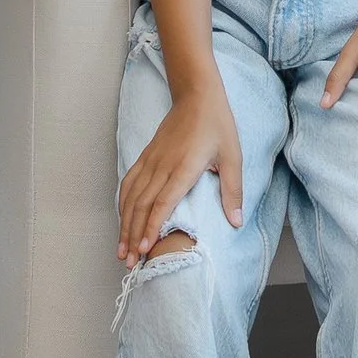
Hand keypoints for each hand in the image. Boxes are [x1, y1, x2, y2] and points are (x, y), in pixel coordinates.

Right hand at [118, 85, 243, 262]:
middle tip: (128, 263)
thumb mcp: (233, 155)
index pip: (162, 202)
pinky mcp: (146, 156)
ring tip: (121, 250)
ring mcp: (151, 161)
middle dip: (133, 236)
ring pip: (131, 196)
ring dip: (124, 224)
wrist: (196, 94)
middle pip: (141, 205)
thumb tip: (236, 222)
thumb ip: (232, 190)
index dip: (151, 227)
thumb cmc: (217, 125)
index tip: (144, 250)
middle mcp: (162, 166)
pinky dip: (122, 204)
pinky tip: (121, 219)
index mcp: (183, 167)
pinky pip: (129, 183)